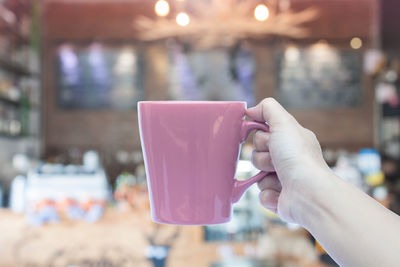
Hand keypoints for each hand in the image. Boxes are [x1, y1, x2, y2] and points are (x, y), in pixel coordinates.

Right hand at [246, 98, 329, 222]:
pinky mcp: (280, 198)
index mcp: (291, 141)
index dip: (261, 137)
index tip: (269, 139)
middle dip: (262, 157)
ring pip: (257, 175)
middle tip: (276, 160)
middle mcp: (289, 159)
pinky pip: (261, 193)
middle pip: (257, 154)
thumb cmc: (299, 157)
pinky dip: (269, 193)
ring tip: (280, 178)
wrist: (308, 193)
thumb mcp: (284, 123)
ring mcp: (284, 179)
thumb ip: (267, 108)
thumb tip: (251, 110)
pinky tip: (281, 192)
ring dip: (265, 176)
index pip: (263, 134)